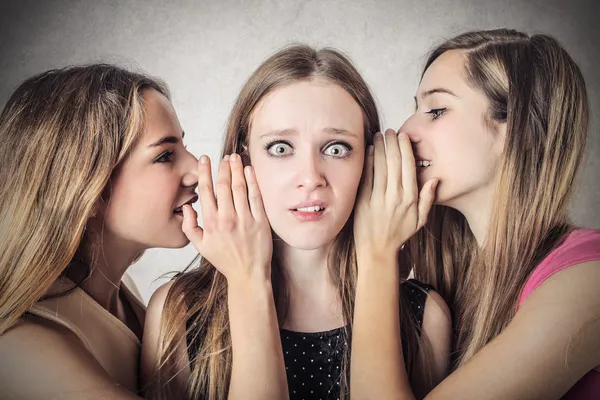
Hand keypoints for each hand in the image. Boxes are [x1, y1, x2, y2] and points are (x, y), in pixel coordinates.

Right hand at [182, 153, 271, 283]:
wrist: (248, 274)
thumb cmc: (224, 260)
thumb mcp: (200, 246)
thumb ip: (189, 226)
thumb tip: (186, 206)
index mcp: (211, 223)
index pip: (206, 191)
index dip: (205, 172)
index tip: (205, 159)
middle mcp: (227, 219)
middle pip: (224, 185)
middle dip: (223, 167)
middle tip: (225, 156)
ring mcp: (245, 220)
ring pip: (240, 188)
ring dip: (237, 170)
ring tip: (236, 158)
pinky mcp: (260, 222)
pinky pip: (255, 197)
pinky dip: (252, 182)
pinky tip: (249, 170)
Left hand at [354, 129, 437, 262]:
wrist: (377, 250)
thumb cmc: (399, 234)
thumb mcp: (420, 220)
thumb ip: (428, 200)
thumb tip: (435, 179)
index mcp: (410, 199)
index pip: (409, 168)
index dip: (406, 149)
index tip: (403, 137)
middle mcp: (395, 197)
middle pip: (394, 163)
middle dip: (392, 143)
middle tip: (390, 131)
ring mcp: (378, 199)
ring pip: (380, 167)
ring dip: (380, 148)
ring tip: (379, 135)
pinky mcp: (363, 201)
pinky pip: (367, 177)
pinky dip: (369, 161)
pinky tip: (370, 150)